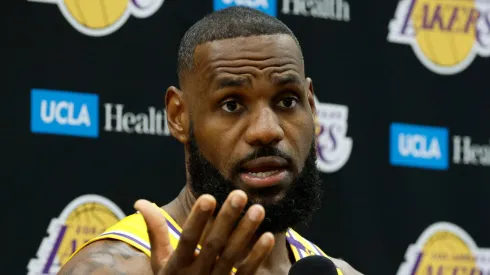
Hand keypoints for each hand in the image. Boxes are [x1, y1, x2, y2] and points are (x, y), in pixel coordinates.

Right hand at [134, 190, 274, 274]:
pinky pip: (246, 273)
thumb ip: (155, 231)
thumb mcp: (159, 261)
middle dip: (227, 219)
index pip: (188, 238)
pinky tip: (267, 236)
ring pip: (232, 256)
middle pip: (214, 244)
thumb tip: (140, 202)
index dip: (197, 219)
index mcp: (177, 266)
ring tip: (258, 209)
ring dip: (245, 233)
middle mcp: (197, 274)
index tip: (208, 196)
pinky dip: (257, 256)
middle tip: (240, 194)